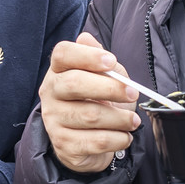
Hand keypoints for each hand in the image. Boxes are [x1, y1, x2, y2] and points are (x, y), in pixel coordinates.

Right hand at [38, 31, 140, 173]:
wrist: (89, 143)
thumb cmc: (99, 102)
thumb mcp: (105, 78)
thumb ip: (101, 61)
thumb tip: (88, 38)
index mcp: (58, 71)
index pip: (63, 54)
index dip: (87, 56)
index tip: (111, 61)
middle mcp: (50, 93)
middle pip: (74, 83)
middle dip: (110, 87)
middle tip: (133, 94)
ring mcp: (53, 120)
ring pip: (90, 115)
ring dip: (120, 118)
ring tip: (133, 120)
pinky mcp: (64, 145)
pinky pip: (97, 141)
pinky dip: (118, 139)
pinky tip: (124, 136)